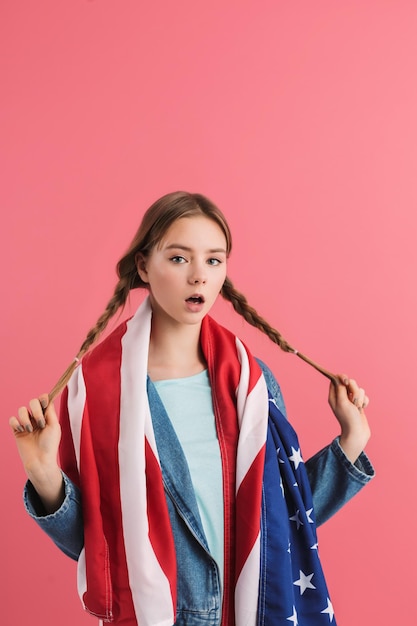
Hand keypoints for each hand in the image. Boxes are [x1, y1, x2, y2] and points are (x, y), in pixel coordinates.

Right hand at [9, 395, 63, 512]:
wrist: (40, 460)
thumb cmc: (50, 445)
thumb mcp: (54, 426)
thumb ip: (50, 412)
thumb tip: (48, 400)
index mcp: (47, 416)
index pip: (43, 400)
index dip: (43, 398)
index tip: (45, 403)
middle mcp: (36, 418)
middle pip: (32, 401)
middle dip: (36, 410)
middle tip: (41, 423)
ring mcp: (26, 423)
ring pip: (22, 409)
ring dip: (26, 418)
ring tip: (30, 430)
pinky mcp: (17, 430)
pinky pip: (12, 419)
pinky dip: (16, 423)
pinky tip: (21, 431)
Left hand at [328, 375, 370, 462]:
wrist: (357, 433)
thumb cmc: (348, 418)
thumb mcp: (342, 402)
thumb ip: (340, 388)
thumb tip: (339, 377)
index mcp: (334, 396)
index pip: (336, 379)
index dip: (342, 378)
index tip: (347, 382)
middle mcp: (341, 397)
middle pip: (349, 383)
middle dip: (354, 390)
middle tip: (353, 400)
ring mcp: (350, 400)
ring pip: (358, 389)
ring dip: (360, 397)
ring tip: (357, 407)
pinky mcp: (358, 404)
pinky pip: (364, 396)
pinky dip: (364, 402)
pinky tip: (362, 409)